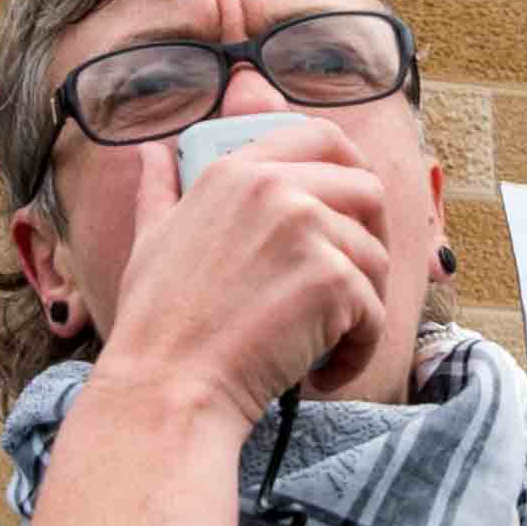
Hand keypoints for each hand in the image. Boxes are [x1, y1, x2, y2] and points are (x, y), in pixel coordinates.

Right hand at [83, 120, 393, 413]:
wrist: (167, 388)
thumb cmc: (156, 326)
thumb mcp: (151, 241)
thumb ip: (159, 191)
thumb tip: (150, 152)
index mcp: (235, 172)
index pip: (320, 137)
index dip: (352, 166)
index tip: (355, 205)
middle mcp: (275, 187)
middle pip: (367, 190)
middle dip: (372, 239)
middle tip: (350, 286)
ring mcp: (306, 229)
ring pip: (376, 258)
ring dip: (361, 307)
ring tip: (322, 344)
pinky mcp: (332, 279)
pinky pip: (375, 312)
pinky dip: (358, 350)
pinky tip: (323, 372)